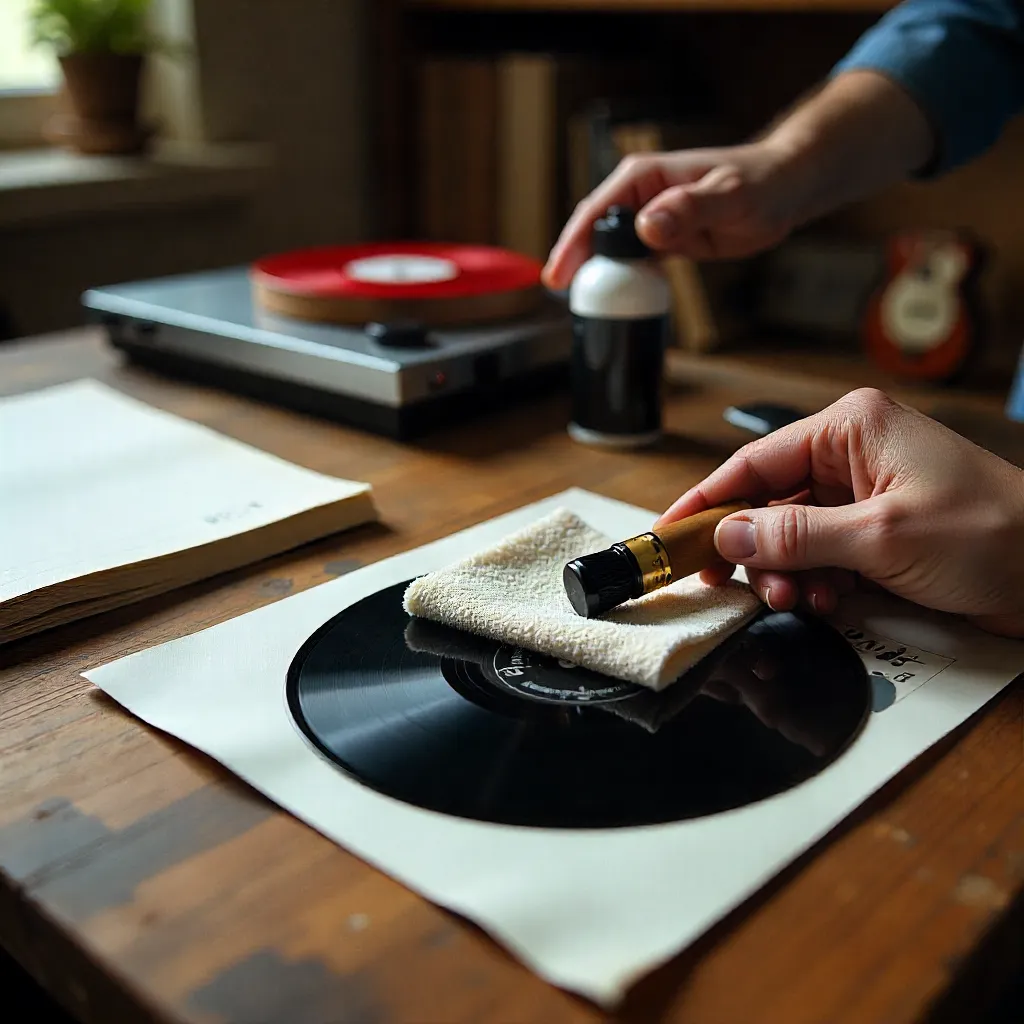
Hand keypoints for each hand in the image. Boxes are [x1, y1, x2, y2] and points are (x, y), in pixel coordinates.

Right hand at [542, 139, 803, 289]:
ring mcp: (649, 220)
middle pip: (594, 233)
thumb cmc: (761, 183)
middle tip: (563, 297)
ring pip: (610, 252)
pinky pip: (633, 264)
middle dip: (574, 263)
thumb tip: (647, 227)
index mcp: (644, 177)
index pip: (596, 212)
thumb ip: (688, 208)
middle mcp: (640, 197)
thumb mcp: (729, 196)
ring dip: (597, 277)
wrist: (785, 189)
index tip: (558, 276)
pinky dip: (622, 283)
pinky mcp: (663, 241)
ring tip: (582, 308)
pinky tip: (615, 304)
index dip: (573, 244)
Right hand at [655, 388, 1023, 638]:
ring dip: (784, 573)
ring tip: (796, 600)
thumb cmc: (994, 532)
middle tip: (739, 586)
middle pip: (768, 503)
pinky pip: (820, 557)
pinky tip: (825, 602)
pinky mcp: (877, 534)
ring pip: (791, 537)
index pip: (755, 463)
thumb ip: (796, 536)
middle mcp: (852, 457)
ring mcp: (865, 498)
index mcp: (851, 430)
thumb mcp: (882, 535)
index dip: (708, 500)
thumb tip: (728, 535)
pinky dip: (814, 583)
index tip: (671, 534)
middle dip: (753, 549)